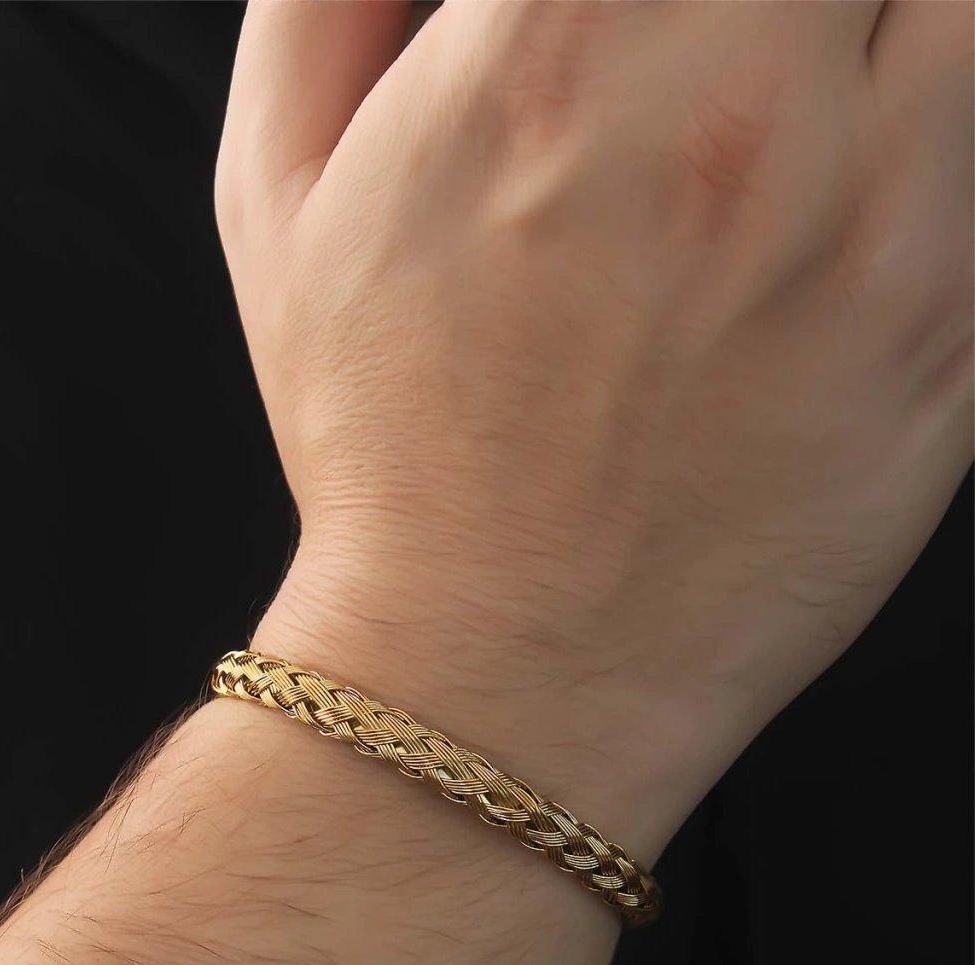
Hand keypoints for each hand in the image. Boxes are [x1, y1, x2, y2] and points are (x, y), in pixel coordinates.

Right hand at [215, 0, 971, 856]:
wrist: (502, 672)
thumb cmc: (393, 452)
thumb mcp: (283, 195)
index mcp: (558, 39)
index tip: (659, 25)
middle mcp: (741, 106)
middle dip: (795, 4)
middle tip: (747, 60)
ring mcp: (880, 225)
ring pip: (965, 12)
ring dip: (899, 40)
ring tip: (819, 110)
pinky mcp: (955, 341)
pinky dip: (949, 132)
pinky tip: (872, 176)